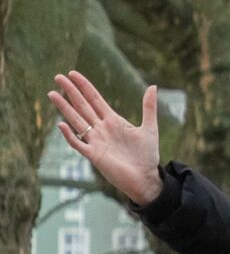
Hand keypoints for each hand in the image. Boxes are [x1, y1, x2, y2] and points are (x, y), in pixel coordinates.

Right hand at [48, 72, 163, 207]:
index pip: (95, 99)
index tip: (73, 73)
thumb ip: (149, 107)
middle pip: (82, 106)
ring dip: (64, 108)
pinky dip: (70, 135)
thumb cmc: (147, 156)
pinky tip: (61, 125)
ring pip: (76, 121)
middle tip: (57, 77)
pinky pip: (78, 144)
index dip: (84, 86)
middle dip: (70, 92)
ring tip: (52, 94)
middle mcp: (101, 129)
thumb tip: (153, 85)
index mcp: (113, 120)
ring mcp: (96, 142)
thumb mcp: (150, 128)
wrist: (146, 179)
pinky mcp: (94, 156)